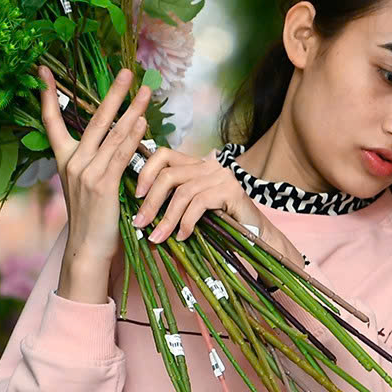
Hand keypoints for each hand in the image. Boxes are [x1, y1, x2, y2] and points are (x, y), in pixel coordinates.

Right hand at [39, 65, 150, 274]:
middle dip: (112, 93)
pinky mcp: (103, 185)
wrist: (87, 247)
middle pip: (95, 119)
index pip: (52, 120)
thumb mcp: (87, 183)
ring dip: (132, 110)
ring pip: (113, 134)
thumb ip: (97, 159)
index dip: (48, 95)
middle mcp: (72, 162)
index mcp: (64, 159)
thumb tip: (118, 134)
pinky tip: (141, 123)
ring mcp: (86, 172)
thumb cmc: (92, 216)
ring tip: (146, 91)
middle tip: (126, 71)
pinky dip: (131, 138)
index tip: (43, 70)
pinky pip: (119, 156)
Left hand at [130, 147, 305, 271]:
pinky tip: (183, 235)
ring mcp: (221, 176)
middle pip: (169, 174)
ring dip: (167, 218)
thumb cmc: (220, 225)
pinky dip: (187, 222)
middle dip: (151, 201)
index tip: (136, 195)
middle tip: (140, 223)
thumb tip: (139, 216)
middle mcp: (208, 165)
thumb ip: (169, 206)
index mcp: (196, 165)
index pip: (164, 154)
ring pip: (182, 192)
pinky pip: (200, 203)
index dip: (146, 172)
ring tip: (158, 237)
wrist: (256, 236)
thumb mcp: (190, 211)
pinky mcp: (231, 190)